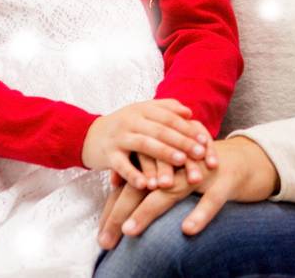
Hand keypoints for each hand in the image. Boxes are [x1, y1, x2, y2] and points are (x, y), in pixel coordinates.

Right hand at [81, 100, 211, 191]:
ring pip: (143, 144)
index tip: (205, 141)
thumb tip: (189, 112)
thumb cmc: (126, 126)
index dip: (188, 128)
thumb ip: (166, 109)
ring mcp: (119, 137)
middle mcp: (131, 120)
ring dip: (163, 153)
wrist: (89, 135)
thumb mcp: (144, 113)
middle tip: (200, 154)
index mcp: (144, 109)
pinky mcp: (107, 154)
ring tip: (180, 163)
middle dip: (182, 142)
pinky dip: (133, 175)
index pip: (170, 117)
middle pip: (160, 130)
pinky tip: (147, 185)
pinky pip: (121, 165)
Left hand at [97, 136, 276, 248]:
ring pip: (172, 191)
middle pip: (143, 185)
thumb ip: (151, 181)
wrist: (248, 156)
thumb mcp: (179, 173)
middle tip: (106, 239)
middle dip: (121, 212)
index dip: (115, 208)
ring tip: (131, 230)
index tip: (102, 236)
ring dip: (149, 210)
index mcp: (165, 161)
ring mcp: (203, 171)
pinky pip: (212, 199)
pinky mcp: (225, 180)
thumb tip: (116, 190)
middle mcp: (180, 163)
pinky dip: (200, 214)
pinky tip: (187, 229)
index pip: (133, 184)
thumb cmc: (206, 169)